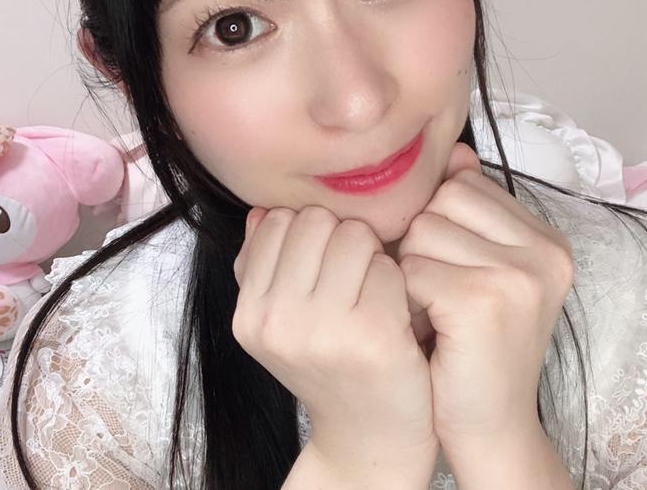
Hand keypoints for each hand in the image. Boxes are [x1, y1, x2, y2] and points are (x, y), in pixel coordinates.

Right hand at [232, 206, 438, 472]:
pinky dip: (397, 283)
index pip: (279, 220)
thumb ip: (263, 264)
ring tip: (371, 293)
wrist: (368, 435)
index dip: (310, 235)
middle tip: (353, 278)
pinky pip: (388, 267)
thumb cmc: (329, 363)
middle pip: (318, 220)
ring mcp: (322, 331)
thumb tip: (261, 211)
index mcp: (249, 314)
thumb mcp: (281, 319)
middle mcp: (276, 322)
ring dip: (371, 258)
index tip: (324, 267)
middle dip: (341, 239)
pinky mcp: (371, 337)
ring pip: (355, 236)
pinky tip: (393, 313)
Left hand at [396, 142, 573, 445]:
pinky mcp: (486, 300)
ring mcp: (521, 275)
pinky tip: (431, 328)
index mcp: (547, 238)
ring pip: (421, 231)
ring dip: (413, 271)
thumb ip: (472, 209)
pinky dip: (408, 299)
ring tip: (436, 310)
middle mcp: (546, 250)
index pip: (462, 184)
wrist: (490, 425)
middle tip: (441, 293)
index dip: (439, 226)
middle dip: (423, 245)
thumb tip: (455, 150)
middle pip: (440, 201)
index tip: (453, 270)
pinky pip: (412, 269)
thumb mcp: (480, 268)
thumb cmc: (474, 344)